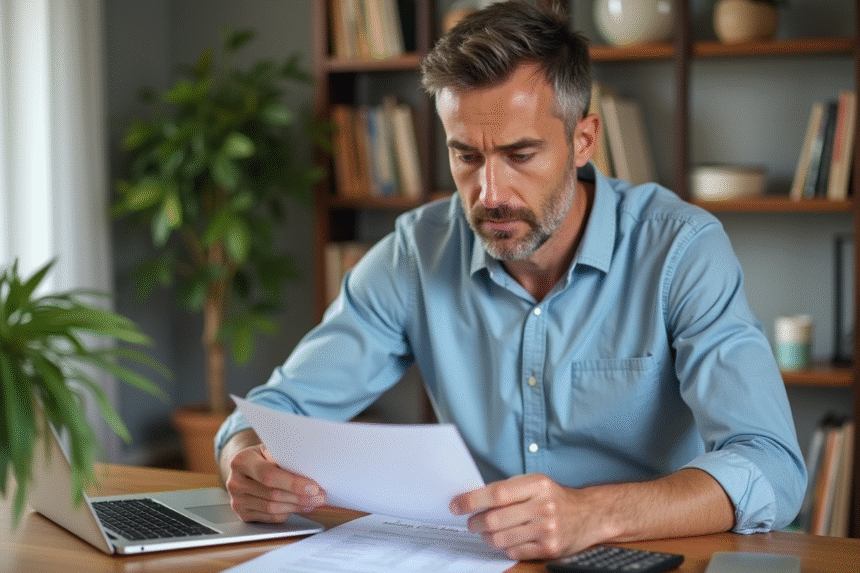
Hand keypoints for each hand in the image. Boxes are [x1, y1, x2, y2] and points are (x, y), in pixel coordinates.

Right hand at [223, 442, 326, 522]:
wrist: (245, 468)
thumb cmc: (262, 457)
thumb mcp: (270, 449)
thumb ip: (284, 456)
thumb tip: (310, 467)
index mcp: (241, 461)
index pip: (269, 475)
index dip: (293, 483)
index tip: (313, 487)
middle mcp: (235, 482)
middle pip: (273, 494)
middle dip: (300, 496)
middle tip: (320, 496)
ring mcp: (237, 500)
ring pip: (272, 508)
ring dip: (297, 506)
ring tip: (313, 502)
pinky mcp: (242, 514)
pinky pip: (269, 517)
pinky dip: (287, 513)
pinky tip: (299, 507)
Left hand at [450, 474, 603, 560]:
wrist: (589, 515)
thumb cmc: (555, 497)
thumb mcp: (535, 483)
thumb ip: (508, 489)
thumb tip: (473, 499)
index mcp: (537, 485)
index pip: (496, 493)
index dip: (472, 500)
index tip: (456, 505)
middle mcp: (543, 506)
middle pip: (495, 519)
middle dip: (475, 523)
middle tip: (470, 522)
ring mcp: (547, 529)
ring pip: (501, 539)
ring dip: (487, 537)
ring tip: (487, 531)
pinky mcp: (549, 548)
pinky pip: (514, 551)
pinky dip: (505, 546)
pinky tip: (507, 539)